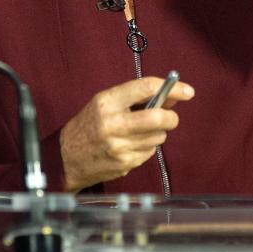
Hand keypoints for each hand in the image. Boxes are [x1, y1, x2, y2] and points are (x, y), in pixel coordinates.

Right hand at [59, 76, 194, 191]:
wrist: (65, 157)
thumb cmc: (88, 126)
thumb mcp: (105, 104)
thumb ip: (135, 98)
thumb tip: (170, 98)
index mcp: (107, 102)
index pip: (146, 88)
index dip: (172, 88)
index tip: (187, 91)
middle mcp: (113, 124)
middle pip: (158, 117)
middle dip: (171, 117)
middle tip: (170, 117)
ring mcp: (119, 146)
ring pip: (158, 137)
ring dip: (157, 133)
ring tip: (140, 132)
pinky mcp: (124, 164)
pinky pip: (150, 152)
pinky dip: (147, 148)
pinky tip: (132, 146)